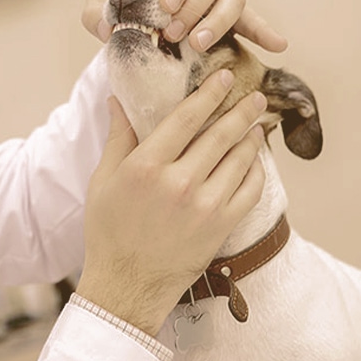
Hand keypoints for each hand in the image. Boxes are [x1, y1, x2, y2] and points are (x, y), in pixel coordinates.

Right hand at [75, 70, 266, 335]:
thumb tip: (117, 101)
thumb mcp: (103, 181)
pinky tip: (255, 160)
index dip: (208, 94)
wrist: (127, 283)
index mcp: (146, 167)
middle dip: (240, 110)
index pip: (186, 118)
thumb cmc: (109, 231)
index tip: (224, 77)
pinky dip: (256, 170)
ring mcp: (205, 206)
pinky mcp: (221, 226)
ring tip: (256, 124)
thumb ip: (118, 138)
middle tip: (254, 95)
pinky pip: (250, 190)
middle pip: (220, 134)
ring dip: (251, 137)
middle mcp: (179, 182)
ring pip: (239, 159)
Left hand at [81, 0, 287, 52]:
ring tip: (201, 45)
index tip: (166, 7)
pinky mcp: (233, 8)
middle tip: (176, 35)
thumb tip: (109, 25)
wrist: (137, 24)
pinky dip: (264, 30)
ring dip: (220, 19)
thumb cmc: (121, 10)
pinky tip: (277, 45)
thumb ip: (96, 11)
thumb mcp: (100, 8)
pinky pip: (253, 16)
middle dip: (195, 6)